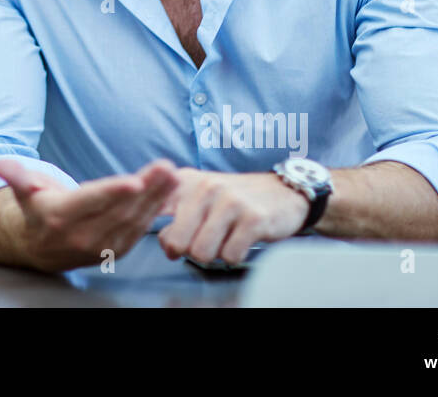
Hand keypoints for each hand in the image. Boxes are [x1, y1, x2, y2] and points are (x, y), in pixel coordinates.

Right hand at [0, 158, 179, 272]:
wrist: (38, 248)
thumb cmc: (35, 208)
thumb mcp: (23, 189)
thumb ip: (15, 175)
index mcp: (59, 217)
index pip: (91, 201)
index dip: (114, 192)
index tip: (136, 180)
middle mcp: (81, 236)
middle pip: (119, 210)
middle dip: (147, 189)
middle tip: (167, 168)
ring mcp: (100, 247)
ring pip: (133, 221)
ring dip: (156, 199)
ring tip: (173, 176)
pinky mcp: (114, 250)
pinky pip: (138, 231)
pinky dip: (155, 212)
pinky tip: (168, 194)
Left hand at [157, 169, 308, 264]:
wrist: (283, 191)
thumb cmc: (235, 200)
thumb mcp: (200, 197)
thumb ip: (176, 217)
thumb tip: (167, 246)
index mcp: (186, 182)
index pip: (154, 210)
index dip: (158, 233)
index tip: (167, 242)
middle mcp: (206, 187)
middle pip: (176, 242)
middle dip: (188, 251)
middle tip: (204, 243)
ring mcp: (230, 201)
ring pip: (201, 253)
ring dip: (213, 255)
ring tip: (224, 240)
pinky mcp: (253, 218)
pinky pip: (230, 256)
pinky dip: (234, 256)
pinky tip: (241, 241)